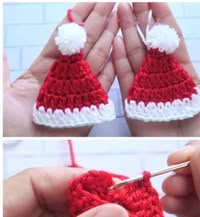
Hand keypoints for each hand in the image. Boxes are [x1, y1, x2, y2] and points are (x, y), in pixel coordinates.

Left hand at [4, 3, 117, 136]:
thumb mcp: (1, 94)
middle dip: (98, 20)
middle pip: (84, 44)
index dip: (77, 18)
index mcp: (43, 69)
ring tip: (119, 16)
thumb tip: (1, 46)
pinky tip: (120, 48)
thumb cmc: (10, 127)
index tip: (90, 0)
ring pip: (97, 59)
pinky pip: (104, 82)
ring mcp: (79, 89)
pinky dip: (113, 65)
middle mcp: (64, 77)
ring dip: (109, 37)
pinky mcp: (91, 105)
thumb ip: (2, 70)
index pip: (64, 38)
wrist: (27, 151)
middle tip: (112, 1)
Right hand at [113, 3, 199, 135]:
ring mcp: (145, 88)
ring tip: (120, 10)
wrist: (188, 159)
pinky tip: (115, 40)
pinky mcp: (132, 102)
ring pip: (134, 56)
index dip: (164, 19)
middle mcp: (162, 78)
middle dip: (141, 19)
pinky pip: (124, 78)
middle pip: (149, 44)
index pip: (171, 41)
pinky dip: (118, 60)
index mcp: (183, 74)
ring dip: (126, 33)